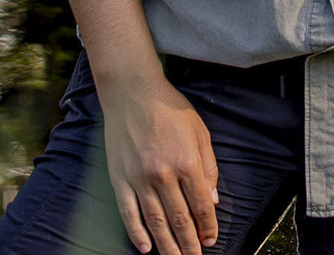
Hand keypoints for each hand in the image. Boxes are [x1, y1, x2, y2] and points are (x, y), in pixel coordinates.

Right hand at [98, 73, 220, 254]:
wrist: (133, 93)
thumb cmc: (170, 110)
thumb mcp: (200, 133)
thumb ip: (209, 168)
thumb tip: (213, 201)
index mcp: (187, 162)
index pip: (201, 205)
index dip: (208, 226)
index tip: (211, 240)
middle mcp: (163, 175)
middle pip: (180, 218)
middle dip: (190, 243)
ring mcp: (139, 179)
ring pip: (156, 221)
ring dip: (167, 244)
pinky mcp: (120, 179)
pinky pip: (129, 213)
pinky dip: (137, 232)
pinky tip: (145, 247)